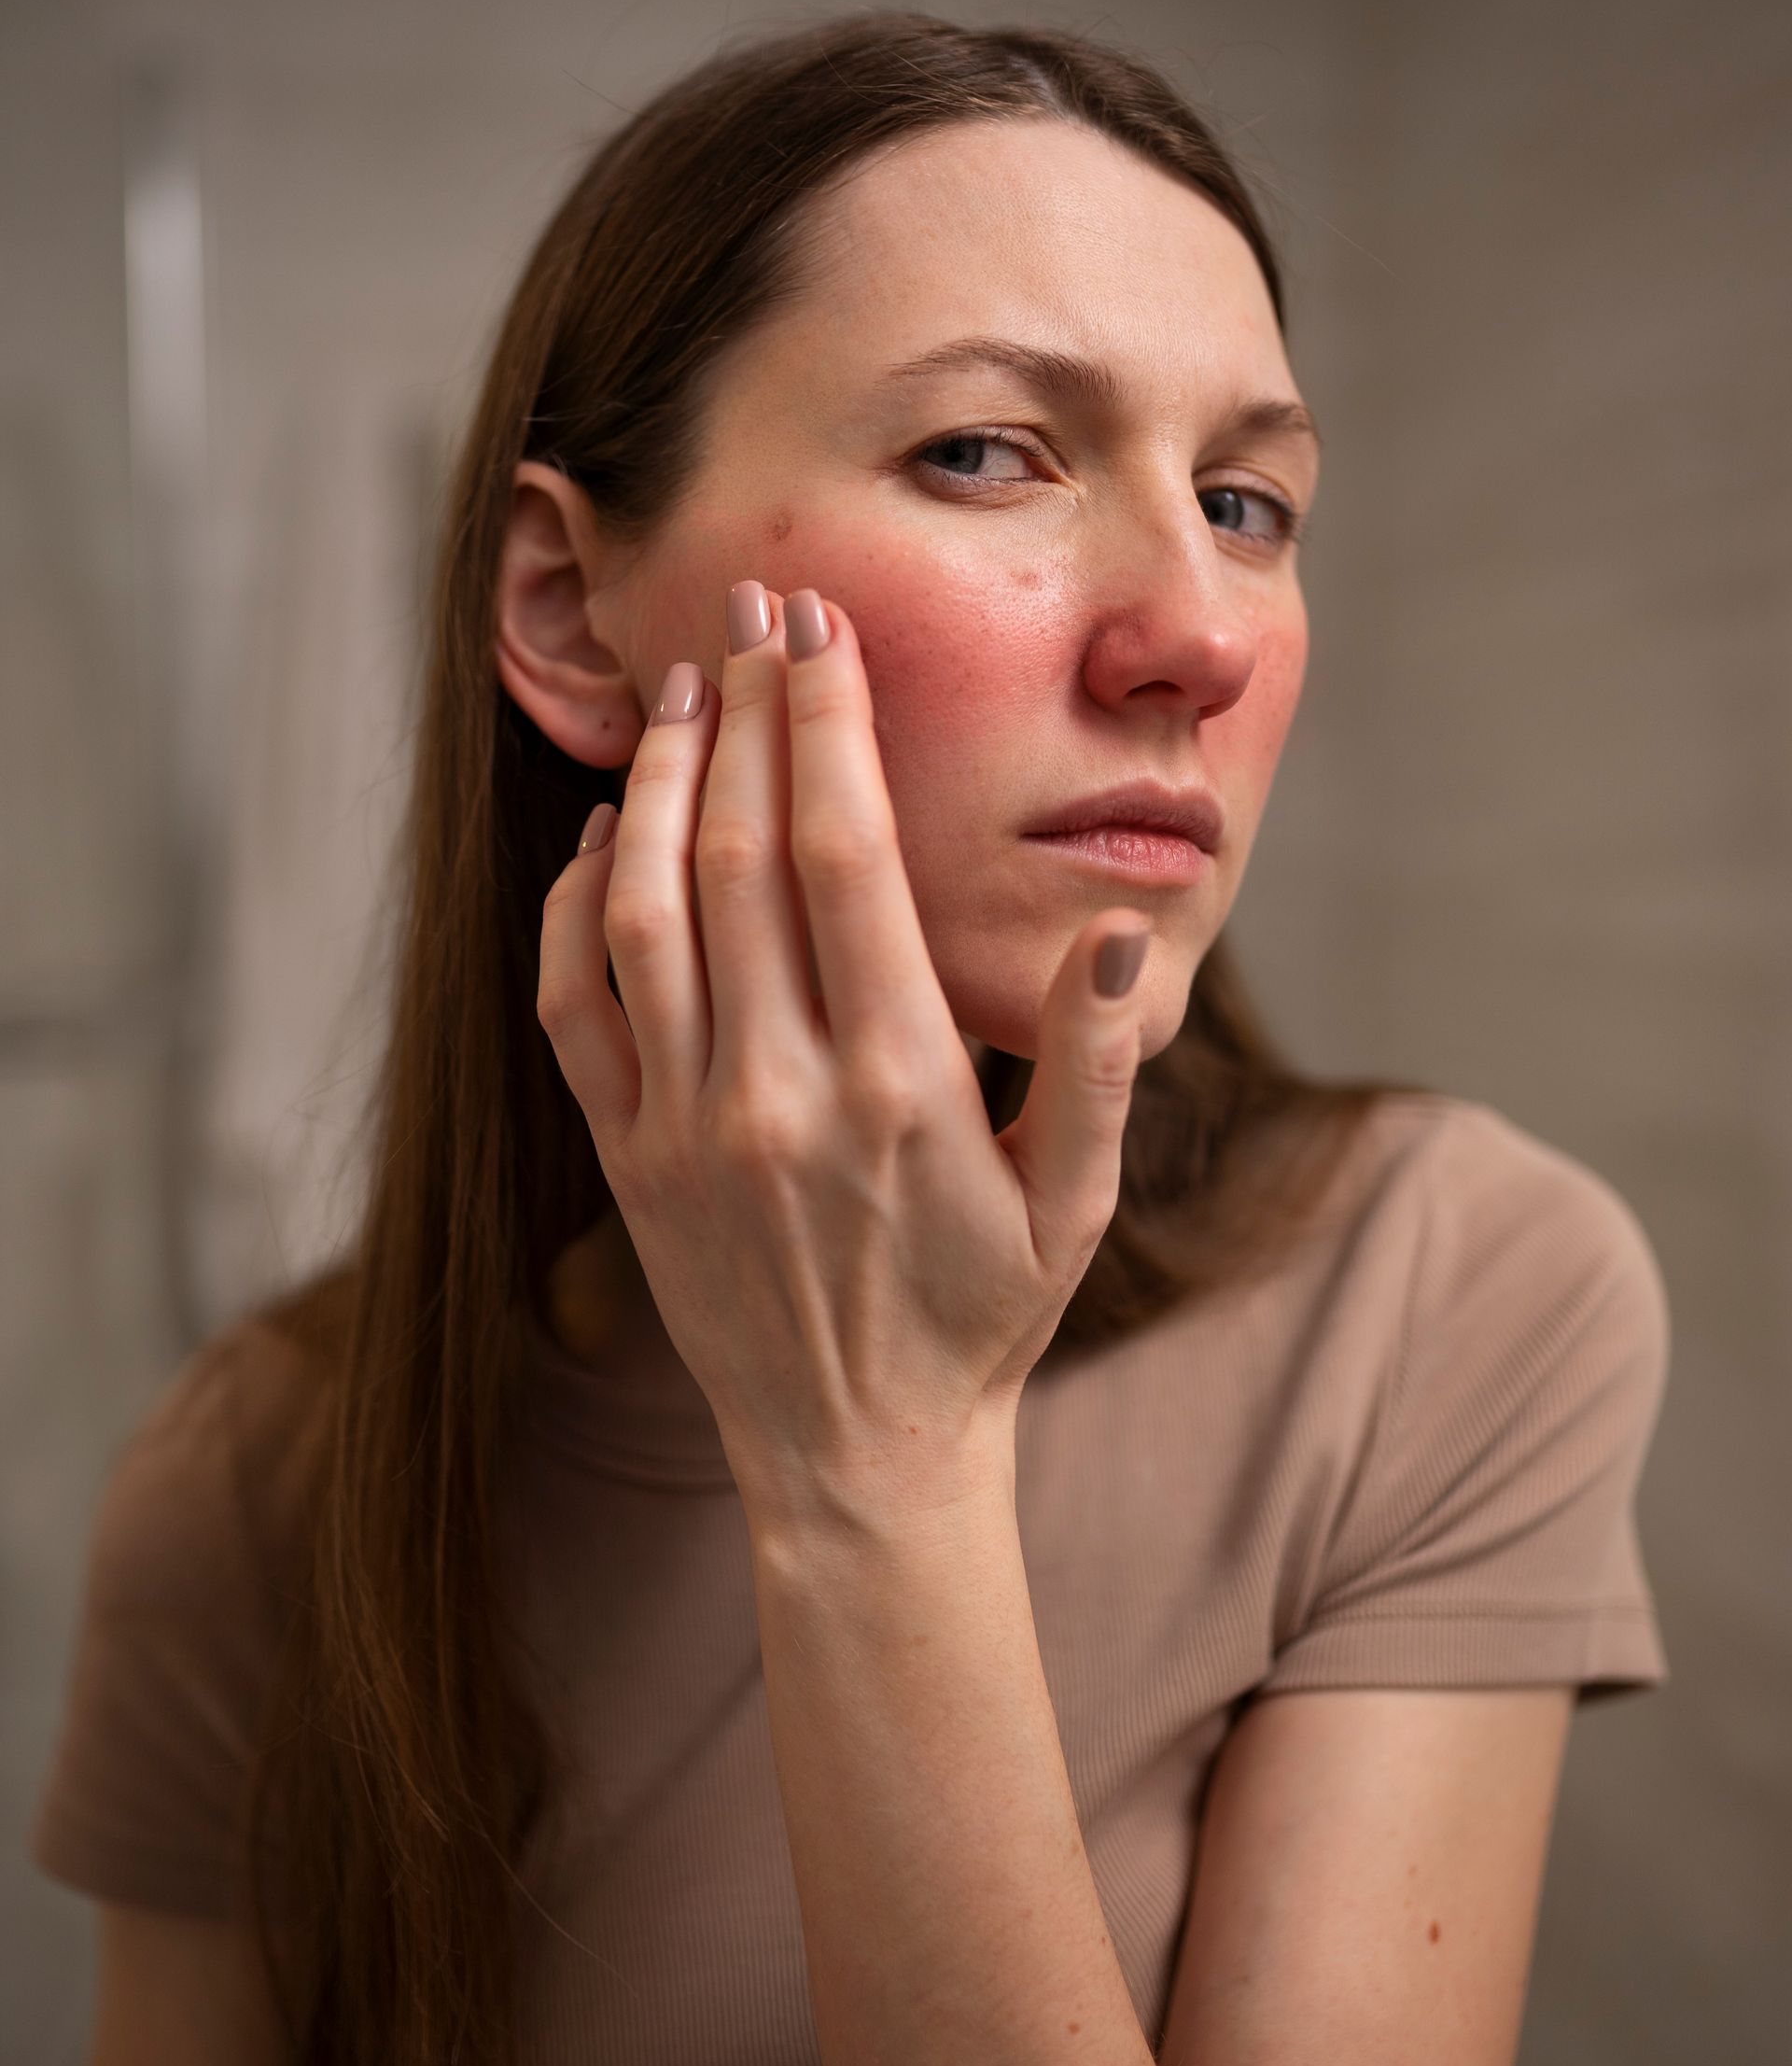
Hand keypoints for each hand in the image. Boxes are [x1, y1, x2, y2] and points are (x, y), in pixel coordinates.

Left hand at [536, 580, 1153, 1547]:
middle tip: (750, 609)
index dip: (824, 721)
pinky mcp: (624, 1157)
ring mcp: (684, 1123)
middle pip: (735, 847)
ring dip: (655, 779)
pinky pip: (577, 999)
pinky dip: (576, 898)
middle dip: (741, 707)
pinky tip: (608, 830)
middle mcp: (777, 1090)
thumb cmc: (985, 1316)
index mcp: (898, 1081)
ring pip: (642, 904)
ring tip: (680, 690)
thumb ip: (1100, 1062)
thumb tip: (1125, 929)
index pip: (841, 851)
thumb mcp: (1079, 1202)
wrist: (859, 1456)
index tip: (820, 629)